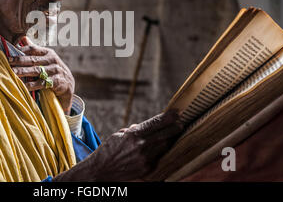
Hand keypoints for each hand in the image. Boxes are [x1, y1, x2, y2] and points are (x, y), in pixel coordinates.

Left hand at [8, 39, 74, 114]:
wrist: (68, 84)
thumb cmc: (52, 69)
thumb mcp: (46, 58)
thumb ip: (34, 50)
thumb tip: (23, 38)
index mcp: (48, 53)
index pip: (33, 49)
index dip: (21, 51)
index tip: (9, 54)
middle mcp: (52, 60)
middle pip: (33, 60)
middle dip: (20, 61)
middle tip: (8, 62)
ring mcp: (55, 70)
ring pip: (37, 71)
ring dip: (24, 72)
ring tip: (13, 73)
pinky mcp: (58, 81)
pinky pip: (43, 83)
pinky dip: (34, 85)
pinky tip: (25, 86)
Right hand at [53, 110, 183, 181]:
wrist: (101, 170)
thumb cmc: (108, 150)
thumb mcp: (118, 135)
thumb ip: (133, 130)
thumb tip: (144, 126)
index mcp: (133, 135)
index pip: (155, 123)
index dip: (168, 117)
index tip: (177, 112)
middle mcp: (141, 146)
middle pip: (165, 134)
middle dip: (175, 128)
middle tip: (181, 122)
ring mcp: (145, 159)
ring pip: (164, 146)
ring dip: (170, 139)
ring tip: (176, 133)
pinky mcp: (147, 169)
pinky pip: (159, 157)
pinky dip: (162, 151)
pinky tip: (165, 147)